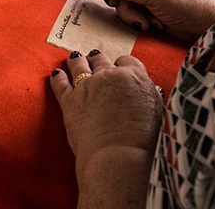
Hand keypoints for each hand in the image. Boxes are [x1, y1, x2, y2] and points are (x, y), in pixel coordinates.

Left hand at [50, 51, 161, 190]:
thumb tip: (153, 90)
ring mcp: (87, 86)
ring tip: (75, 58)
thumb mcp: (158, 113)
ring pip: (79, 65)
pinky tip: (57, 74)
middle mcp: (108, 76)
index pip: (127, 61)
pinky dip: (58, 78)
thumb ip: (151, 97)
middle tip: (96, 60)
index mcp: (133, 77)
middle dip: (99, 60)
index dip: (124, 66)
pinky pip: (60, 83)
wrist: (118, 155)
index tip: (122, 70)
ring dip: (78, 61)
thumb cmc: (144, 140)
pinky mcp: (69, 101)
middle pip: (101, 59)